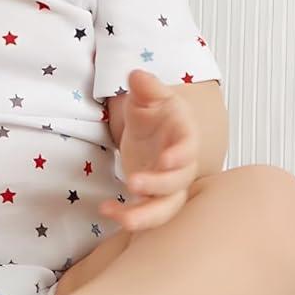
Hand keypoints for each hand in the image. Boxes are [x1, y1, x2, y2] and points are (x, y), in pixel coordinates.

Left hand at [110, 68, 198, 231]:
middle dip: (158, 186)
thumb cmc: (156, 109)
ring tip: (121, 218)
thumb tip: (137, 75)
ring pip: (165, 208)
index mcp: (184, 136)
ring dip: (146, 216)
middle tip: (133, 183)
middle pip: (178, 183)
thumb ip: (146, 85)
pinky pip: (145, 212)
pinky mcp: (152, 195)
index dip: (180, 155)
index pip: (188, 148)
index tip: (166, 159)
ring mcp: (168, 184)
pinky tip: (106, 210)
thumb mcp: (150, 93)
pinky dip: (127, 214)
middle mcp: (181, 165)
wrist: (154, 126)